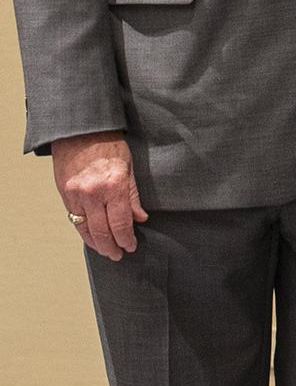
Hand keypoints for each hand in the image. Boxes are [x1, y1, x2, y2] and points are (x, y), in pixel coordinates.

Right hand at [52, 131, 146, 260]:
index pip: (121, 223)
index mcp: (114, 186)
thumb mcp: (129, 166)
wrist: (81, 131)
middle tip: (119, 254)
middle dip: (112, 246)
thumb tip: (140, 218)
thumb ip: (134, 195)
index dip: (127, 238)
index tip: (131, 246)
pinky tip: (91, 237)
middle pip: (102, 231)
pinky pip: (74, 219)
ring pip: (85, 229)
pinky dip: (84, 231)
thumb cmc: (109, 144)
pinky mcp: (65, 194)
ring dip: (96, 243)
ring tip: (106, 251)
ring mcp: (76, 195)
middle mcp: (94, 194)